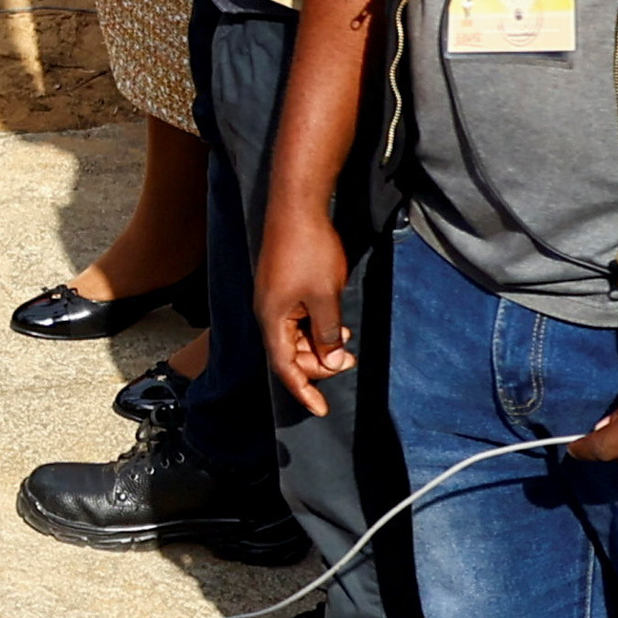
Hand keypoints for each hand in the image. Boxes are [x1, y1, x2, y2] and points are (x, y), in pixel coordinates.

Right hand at [261, 201, 350, 418]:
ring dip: (319, 344)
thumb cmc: (309, 251)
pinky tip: (336, 321)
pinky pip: (297, 317)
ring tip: (346, 340)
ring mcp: (274, 297)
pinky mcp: (282, 285)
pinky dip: (316, 326)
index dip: (304, 390)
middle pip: (289, 353)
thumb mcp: (326, 298)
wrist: (296, 207)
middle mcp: (268, 311)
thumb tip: (332, 361)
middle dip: (318, 364)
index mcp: (272, 318)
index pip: (285, 367)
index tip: (321, 410)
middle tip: (349, 361)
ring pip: (295, 335)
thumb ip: (328, 334)